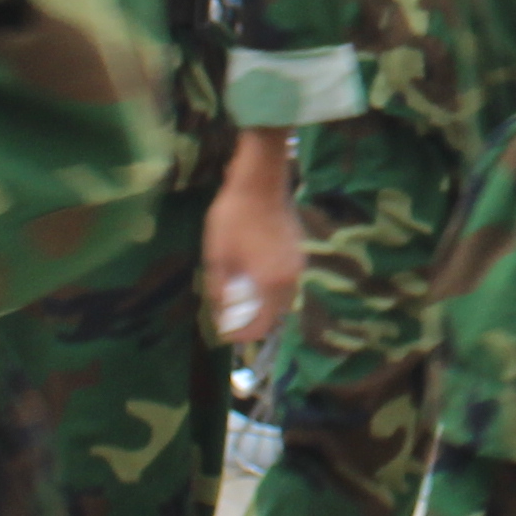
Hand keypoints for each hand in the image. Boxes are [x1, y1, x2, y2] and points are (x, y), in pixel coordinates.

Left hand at [202, 138, 307, 345]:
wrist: (259, 180)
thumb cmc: (233, 218)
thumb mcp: (217, 257)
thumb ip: (220, 291)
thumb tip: (221, 314)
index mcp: (271, 283)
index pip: (261, 326)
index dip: (241, 335)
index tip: (224, 332)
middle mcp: (291, 279)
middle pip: (275, 316)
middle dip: (253, 321)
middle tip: (230, 316)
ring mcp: (298, 264)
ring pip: (282, 298)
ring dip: (262, 304)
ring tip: (239, 296)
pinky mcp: (298, 251)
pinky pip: (286, 281)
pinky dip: (270, 287)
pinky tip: (252, 276)